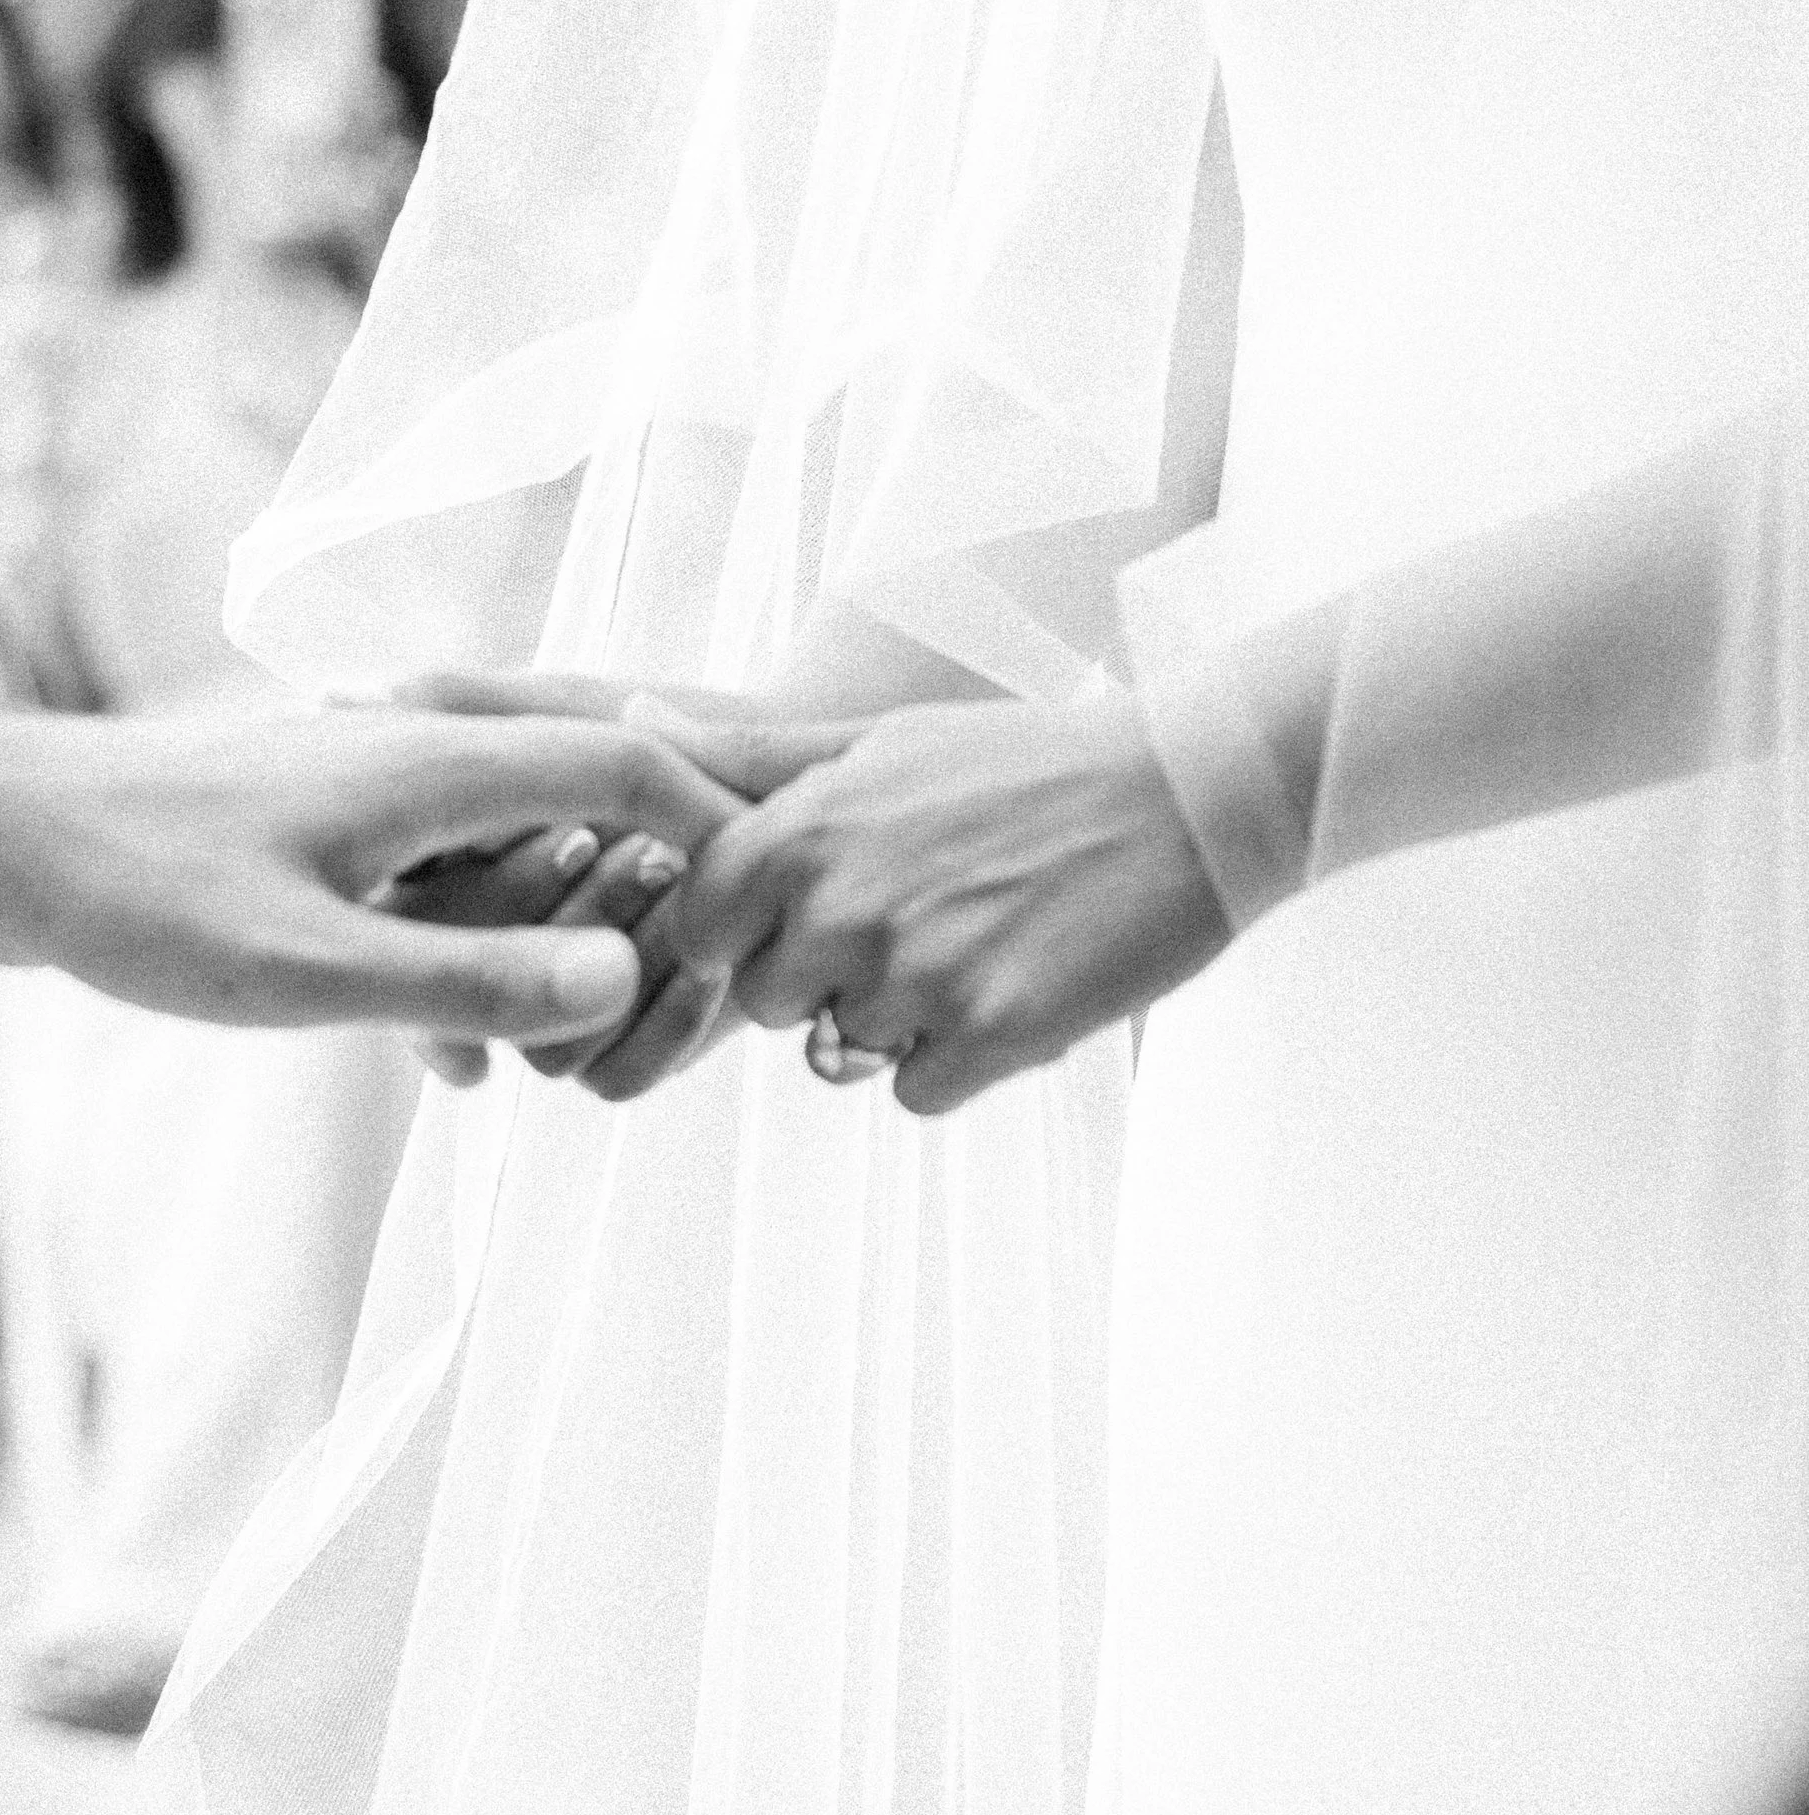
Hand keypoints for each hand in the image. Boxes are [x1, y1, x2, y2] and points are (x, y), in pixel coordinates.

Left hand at [0, 701, 740, 1049]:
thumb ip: (469, 980)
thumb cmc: (136, 896)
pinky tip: (442, 1061)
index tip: (758, 929)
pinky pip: (437, 894)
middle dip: (628, 922)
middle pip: (586, 819)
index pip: (632, 773)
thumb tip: (620, 985)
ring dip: (532, 956)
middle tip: (652, 1027)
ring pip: (511, 865)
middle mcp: (420, 759)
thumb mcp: (306, 969)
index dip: (713, 842)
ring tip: (534, 1060)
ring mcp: (372, 795)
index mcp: (439, 764)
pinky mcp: (327, 838)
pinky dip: (456, 965)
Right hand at [383, 671, 804, 1097]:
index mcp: (461, 869)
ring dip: (604, 961)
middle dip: (544, 909)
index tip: (566, 826)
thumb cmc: (694, 728)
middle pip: (464, 984)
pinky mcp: (632, 1047)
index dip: (467, 880)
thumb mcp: (572, 704)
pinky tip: (713, 956)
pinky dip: (660, 1023)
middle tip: (632, 848)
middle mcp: (500, 948)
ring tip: (677, 879)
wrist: (807, 783)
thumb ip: (467, 704)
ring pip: (537, 1042)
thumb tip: (342, 692)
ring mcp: (563, 1006)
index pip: (407, 908)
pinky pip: (611, 1078)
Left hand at [656, 692, 1229, 1113]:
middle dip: (825, 977)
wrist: (1187, 797)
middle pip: (772, 1002)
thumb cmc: (1027, 763)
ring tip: (979, 938)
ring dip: (901, 1017)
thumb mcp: (879, 738)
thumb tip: (627, 722)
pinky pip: (920, 1091)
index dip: (748, 929)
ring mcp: (917, 977)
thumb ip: (747, 754)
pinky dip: (962, 1059)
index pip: (700, 928)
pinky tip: (1015, 984)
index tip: (810, 905)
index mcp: (804, 830)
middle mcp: (845, 906)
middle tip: (919, 916)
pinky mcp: (992, 1035)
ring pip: (849, 1049)